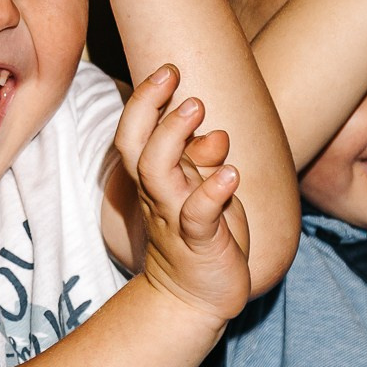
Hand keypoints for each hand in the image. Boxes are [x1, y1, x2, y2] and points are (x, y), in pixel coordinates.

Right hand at [115, 66, 250, 325]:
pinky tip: (230, 173)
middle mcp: (159, 194)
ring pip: (160, 174)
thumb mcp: (201, 190)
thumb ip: (204, 160)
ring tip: (198, 107)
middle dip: (149, 106)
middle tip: (172, 73)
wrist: (195, 297)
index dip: (145, 100)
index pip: (135, 133)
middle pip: (137, 146)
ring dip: (175, 137)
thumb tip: (215, 132)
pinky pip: (199, 216)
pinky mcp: (200, 244)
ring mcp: (175, 218)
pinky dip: (213, 193)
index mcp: (155, 179)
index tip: (166, 68)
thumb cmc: (201, 235)